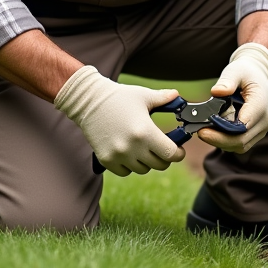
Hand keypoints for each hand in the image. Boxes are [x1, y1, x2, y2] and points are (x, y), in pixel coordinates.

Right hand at [53, 65, 184, 176]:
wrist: (88, 101)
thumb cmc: (119, 97)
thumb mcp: (144, 96)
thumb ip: (164, 98)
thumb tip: (177, 95)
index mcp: (145, 132)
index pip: (171, 154)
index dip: (178, 153)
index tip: (178, 150)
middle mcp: (132, 147)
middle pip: (159, 165)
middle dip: (164, 157)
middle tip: (162, 147)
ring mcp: (118, 155)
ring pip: (143, 169)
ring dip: (146, 161)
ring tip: (143, 147)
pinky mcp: (106, 160)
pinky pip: (125, 172)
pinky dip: (130, 165)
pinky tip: (129, 152)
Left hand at [200, 42, 267, 152]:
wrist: (257, 75)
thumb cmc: (246, 72)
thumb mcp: (236, 70)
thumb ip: (227, 80)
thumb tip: (216, 92)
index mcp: (261, 104)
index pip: (243, 127)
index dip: (222, 133)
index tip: (203, 130)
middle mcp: (265, 120)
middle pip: (241, 141)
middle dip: (218, 140)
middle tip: (200, 132)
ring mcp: (262, 128)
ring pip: (241, 145)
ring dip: (222, 142)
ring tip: (206, 131)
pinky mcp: (257, 133)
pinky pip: (241, 144)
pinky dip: (227, 141)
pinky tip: (215, 131)